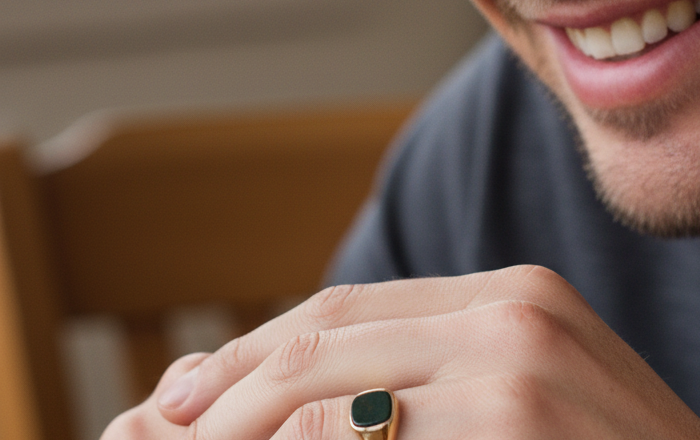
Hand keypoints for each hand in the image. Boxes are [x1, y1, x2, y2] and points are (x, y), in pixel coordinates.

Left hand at [102, 265, 699, 438]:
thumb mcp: (528, 406)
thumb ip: (432, 381)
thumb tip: (299, 408)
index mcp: (512, 296)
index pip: (344, 310)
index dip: (251, 353)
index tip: (184, 398)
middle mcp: (512, 311)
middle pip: (319, 339)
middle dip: (223, 396)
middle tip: (150, 436)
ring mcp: (517, 364)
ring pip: (321, 392)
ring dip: (238, 435)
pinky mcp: (516, 420)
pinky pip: (356, 439)